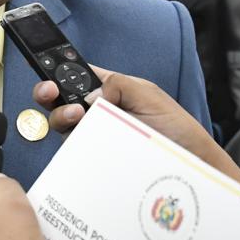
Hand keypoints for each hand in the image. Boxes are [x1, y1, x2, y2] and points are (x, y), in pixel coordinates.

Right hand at [33, 66, 239, 190]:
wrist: (190, 165)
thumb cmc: (176, 129)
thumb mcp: (149, 96)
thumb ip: (118, 85)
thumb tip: (90, 95)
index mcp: (111, 89)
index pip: (76, 76)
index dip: (59, 74)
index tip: (50, 76)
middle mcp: (99, 112)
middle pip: (62, 100)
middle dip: (50, 94)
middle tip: (51, 93)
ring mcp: (96, 135)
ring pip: (64, 126)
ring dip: (62, 118)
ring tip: (76, 117)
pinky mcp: (97, 156)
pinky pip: (75, 149)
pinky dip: (71, 144)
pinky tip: (80, 139)